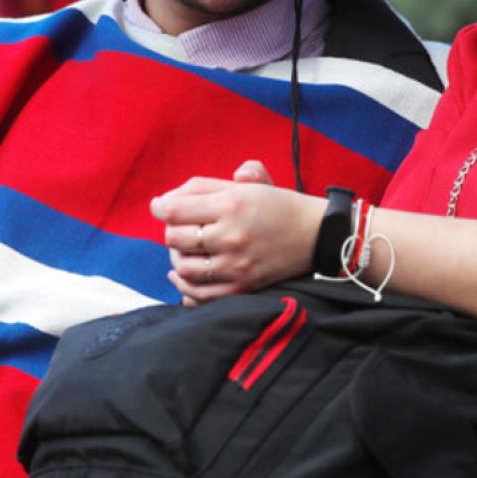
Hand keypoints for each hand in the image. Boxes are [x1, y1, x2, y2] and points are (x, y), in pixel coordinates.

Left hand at [151, 161, 321, 304]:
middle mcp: (231, 235)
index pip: (175, 210)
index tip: (160, 206)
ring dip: (176, 257)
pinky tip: (182, 275)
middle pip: (174, 238)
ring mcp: (236, 265)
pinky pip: (199, 294)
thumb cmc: (278, 205)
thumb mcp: (248, 183)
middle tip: (180, 226)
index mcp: (231, 204)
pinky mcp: (241, 287)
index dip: (160, 207)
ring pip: (182, 267)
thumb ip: (206, 184)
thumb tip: (169, 198)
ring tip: (184, 249)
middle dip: (171, 230)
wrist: (316, 235)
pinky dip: (184, 285)